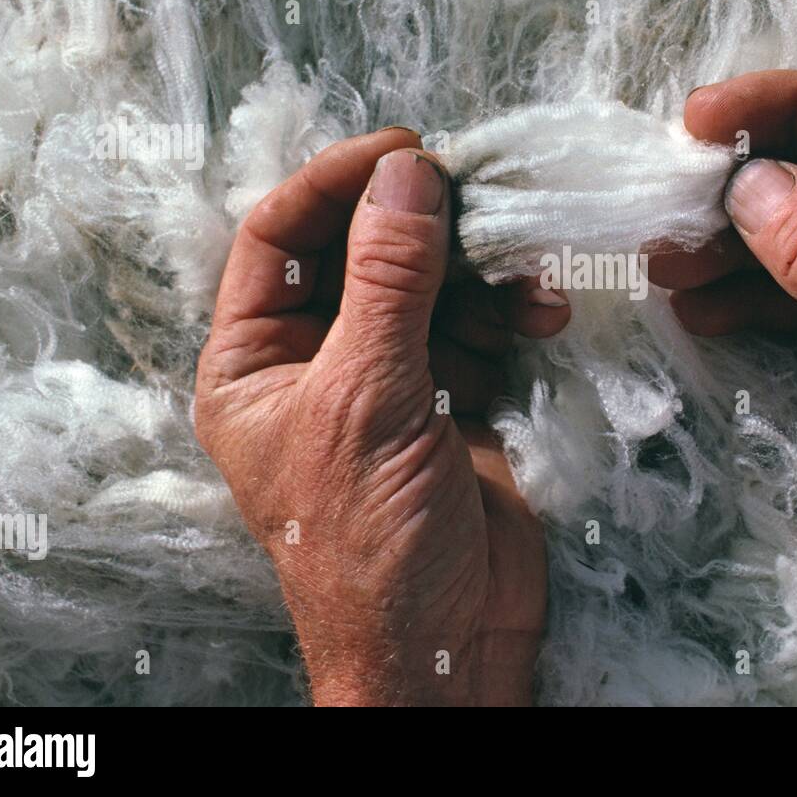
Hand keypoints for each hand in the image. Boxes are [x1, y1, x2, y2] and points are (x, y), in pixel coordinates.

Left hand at [195, 127, 568, 705]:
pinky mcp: (458, 399)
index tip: (406, 151)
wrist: (446, 645)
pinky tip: (541, 318)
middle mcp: (319, 360)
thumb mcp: (368, 399)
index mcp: (255, 361)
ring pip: (433, 285)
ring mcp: (393, 378)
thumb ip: (389, 281)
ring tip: (525, 281)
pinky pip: (481, 329)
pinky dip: (512, 315)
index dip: (337, 183)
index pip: (280, 237)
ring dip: (482, 274)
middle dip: (424, 227)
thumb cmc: (369, 544)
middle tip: (482, 197)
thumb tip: (409, 176)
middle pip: (365, 251)